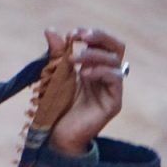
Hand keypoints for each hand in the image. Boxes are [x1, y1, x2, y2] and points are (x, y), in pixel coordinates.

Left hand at [45, 28, 125, 154]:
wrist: (55, 136)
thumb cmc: (56, 107)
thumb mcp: (54, 75)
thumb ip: (55, 54)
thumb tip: (50, 29)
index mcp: (95, 66)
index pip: (102, 42)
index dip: (90, 34)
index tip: (71, 34)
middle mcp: (106, 75)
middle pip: (116, 46)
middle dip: (99, 37)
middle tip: (80, 37)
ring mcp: (112, 89)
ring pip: (115, 61)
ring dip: (93, 55)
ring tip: (73, 60)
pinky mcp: (114, 103)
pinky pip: (115, 79)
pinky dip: (100, 72)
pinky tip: (83, 74)